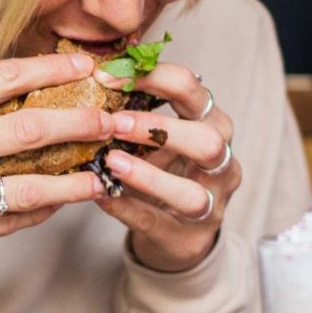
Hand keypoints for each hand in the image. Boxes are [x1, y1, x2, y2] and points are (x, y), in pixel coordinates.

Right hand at [0, 53, 110, 300]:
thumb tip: (14, 104)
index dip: (50, 68)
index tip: (85, 64)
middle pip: (27, 127)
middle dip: (81, 121)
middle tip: (112, 119)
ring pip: (29, 184)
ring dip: (74, 178)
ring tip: (101, 173)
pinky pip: (9, 222)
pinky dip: (41, 211)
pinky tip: (59, 204)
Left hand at [93, 65, 239, 271]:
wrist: (175, 232)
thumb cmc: (161, 168)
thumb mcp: (153, 135)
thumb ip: (133, 108)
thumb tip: (90, 73)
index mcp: (211, 122)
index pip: (192, 88)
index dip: (152, 77)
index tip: (107, 77)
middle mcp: (220, 161)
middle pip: (208, 140)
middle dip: (160, 129)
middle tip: (115, 123)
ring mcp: (211, 204)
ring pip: (191, 192)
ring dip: (148, 176)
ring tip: (110, 162)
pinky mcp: (189, 238)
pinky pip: (157, 223)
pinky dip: (127, 208)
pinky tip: (101, 195)